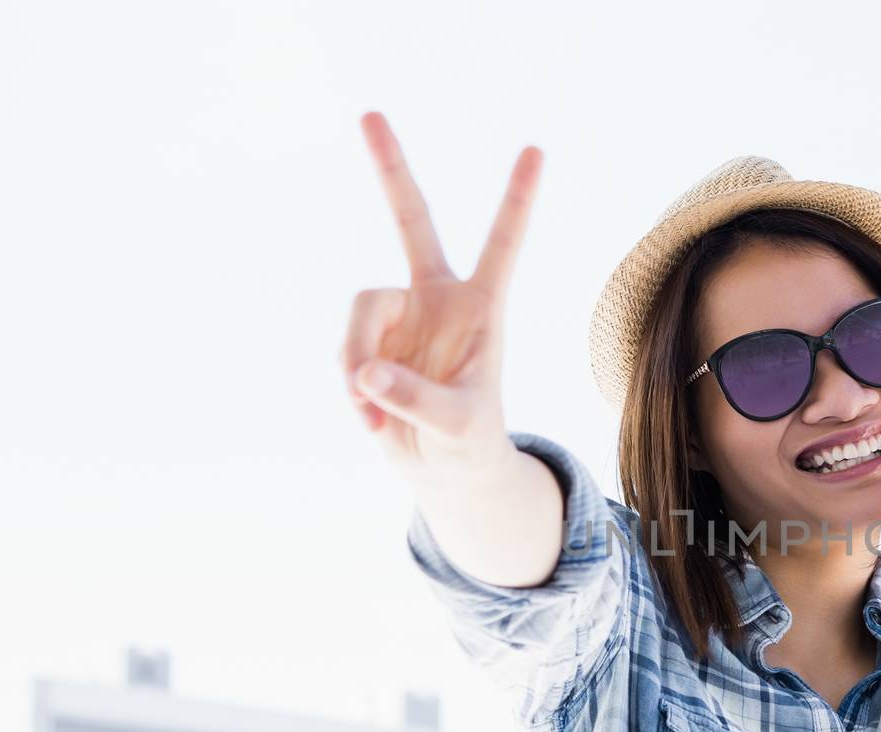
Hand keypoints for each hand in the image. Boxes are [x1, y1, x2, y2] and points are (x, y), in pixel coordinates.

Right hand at [340, 111, 543, 483]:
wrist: (444, 470)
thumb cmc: (469, 444)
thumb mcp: (458, 427)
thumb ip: (419, 400)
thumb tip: (367, 373)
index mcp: (481, 307)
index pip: (502, 244)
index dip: (517, 200)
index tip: (536, 150)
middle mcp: (437, 298)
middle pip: (411, 221)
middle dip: (391, 169)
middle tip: (369, 113)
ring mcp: (398, 317)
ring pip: (361, 312)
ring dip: (359, 363)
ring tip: (375, 414)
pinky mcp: (367, 343)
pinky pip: (345, 352)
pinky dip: (352, 389)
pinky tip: (371, 419)